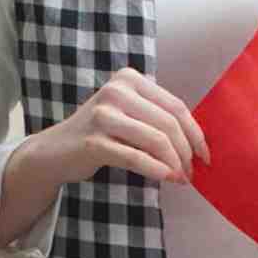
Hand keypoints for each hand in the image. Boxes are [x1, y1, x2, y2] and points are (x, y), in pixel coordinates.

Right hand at [27, 67, 209, 184]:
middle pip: (168, 123)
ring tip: (181, 178)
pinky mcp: (93, 141)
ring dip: (174, 162)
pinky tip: (166, 178)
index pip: (175, 106)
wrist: (53, 152)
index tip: (205, 154)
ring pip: (155, 139)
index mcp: (130, 79)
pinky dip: (156, 169)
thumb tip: (197, 142)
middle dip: (186, 151)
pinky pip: (135, 156)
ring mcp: (103, 115)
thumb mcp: (129, 114)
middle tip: (192, 172)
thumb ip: (157, 117)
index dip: (195, 132)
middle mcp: (117, 91)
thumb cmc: (100, 133)